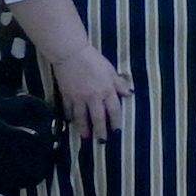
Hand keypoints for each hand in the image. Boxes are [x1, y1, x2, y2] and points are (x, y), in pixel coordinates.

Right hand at [35, 22, 130, 140]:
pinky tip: (70, 122)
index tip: (116, 132)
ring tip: (85, 137)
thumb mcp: (110, 71)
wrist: (71, 54)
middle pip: (98, 118)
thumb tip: (129, 94)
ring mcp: (78, 97)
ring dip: (83, 128)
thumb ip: (119, 84)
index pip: (114, 110)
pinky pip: (68, 109)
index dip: (115, 122)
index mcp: (106, 90)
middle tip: (101, 141)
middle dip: (100, 131)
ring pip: (81, 117)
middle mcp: (93, 97)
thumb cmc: (93, 60)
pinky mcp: (66, 95)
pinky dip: (69, 117)